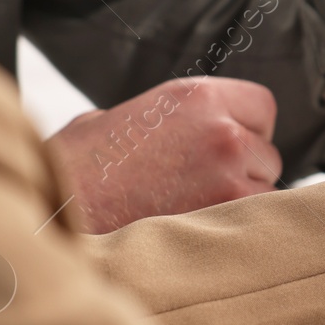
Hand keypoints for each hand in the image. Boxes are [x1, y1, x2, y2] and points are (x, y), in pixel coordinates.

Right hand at [44, 77, 281, 233]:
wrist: (56, 210)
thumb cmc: (78, 167)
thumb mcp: (120, 116)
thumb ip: (168, 118)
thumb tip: (183, 130)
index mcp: (198, 96)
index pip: (263, 107)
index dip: (248, 130)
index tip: (229, 148)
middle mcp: (222, 128)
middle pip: (267, 153)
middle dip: (245, 171)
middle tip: (202, 188)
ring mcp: (229, 171)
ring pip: (266, 190)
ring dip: (242, 202)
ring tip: (195, 211)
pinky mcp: (227, 211)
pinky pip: (257, 218)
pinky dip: (237, 227)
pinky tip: (201, 229)